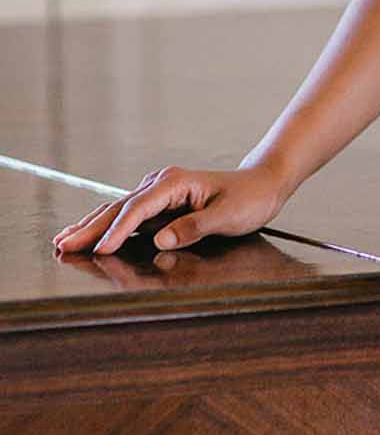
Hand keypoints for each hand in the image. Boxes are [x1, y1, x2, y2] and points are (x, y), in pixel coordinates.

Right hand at [51, 163, 285, 257]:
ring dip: (91, 226)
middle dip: (90, 228)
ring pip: (118, 210)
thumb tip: (160, 239)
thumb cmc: (249, 199)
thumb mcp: (227, 216)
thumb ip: (193, 227)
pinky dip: (106, 225)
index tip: (99, 251)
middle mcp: (161, 183)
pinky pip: (127, 215)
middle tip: (61, 245)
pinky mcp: (160, 203)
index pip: (138, 210)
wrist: (262, 184)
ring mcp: (159, 192)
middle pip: (119, 208)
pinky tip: (90, 234)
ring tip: (63, 239)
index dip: (117, 232)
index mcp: (174, 183)